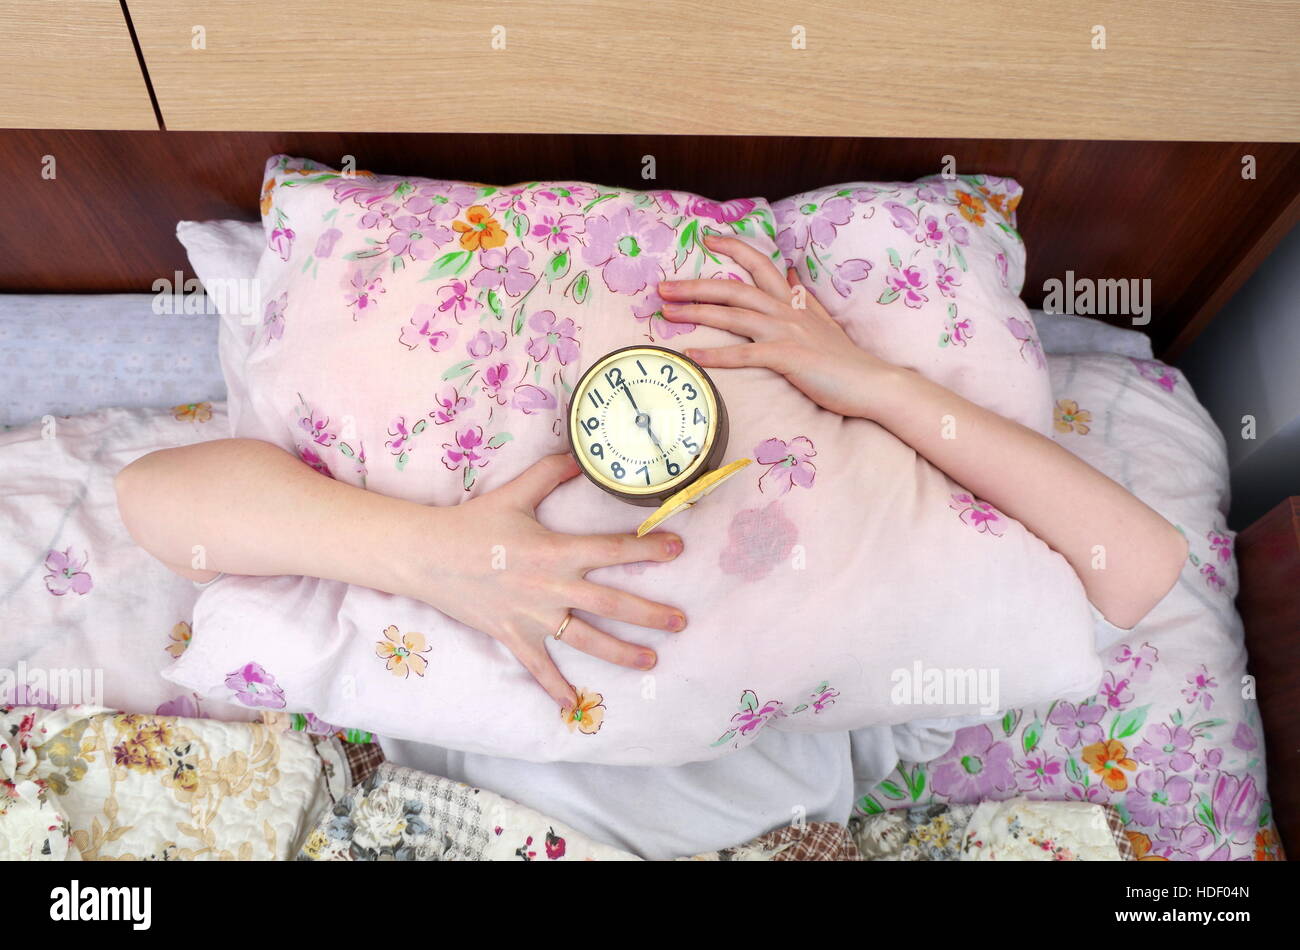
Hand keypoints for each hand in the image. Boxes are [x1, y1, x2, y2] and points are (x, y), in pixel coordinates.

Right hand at [408, 454, 686, 708]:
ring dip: (622, 652)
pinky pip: (538, 666)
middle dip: (650, 614)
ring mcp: (533, 616)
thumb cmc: (472, 523)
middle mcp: (552, 588)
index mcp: (556, 551)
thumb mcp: (515, 493)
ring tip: (651, 660)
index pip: (613, 550)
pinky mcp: (512, 635)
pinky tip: (574, 706)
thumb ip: (551, 473)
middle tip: (681, 621)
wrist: (426, 555)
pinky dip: (555, 688)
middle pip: (612, 603)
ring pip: (587, 640)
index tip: (678, 549)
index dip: (648, 548)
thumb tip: (581, 456)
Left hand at [658, 234, 894, 418]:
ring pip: (733, 316)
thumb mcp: (824, 319)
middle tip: (662, 287)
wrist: (872, 383)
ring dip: (696, 313)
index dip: (733, 248)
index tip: (707, 239)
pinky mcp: (787, 358)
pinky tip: (692, 358)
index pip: (760, 264)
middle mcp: (787, 311)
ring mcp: (786, 333)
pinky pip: (744, 355)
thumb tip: (793, 271)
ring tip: (666, 314)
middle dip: (695, 286)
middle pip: (734, 289)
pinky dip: (716, 356)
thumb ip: (805, 296)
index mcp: (794, 301)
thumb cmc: (845, 359)